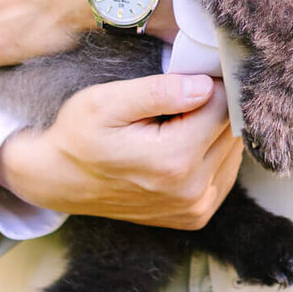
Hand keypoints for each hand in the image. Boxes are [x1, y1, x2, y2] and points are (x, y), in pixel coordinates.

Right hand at [0, 74, 242, 228]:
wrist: (60, 180)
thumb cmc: (79, 135)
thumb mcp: (106, 102)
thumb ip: (158, 92)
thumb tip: (205, 84)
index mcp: (174, 160)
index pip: (224, 106)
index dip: (209, 82)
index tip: (187, 76)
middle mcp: (192, 190)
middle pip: (231, 128)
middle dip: (212, 106)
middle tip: (177, 97)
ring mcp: (196, 208)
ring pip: (233, 149)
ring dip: (213, 129)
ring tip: (175, 121)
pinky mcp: (196, 215)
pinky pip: (225, 170)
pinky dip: (212, 151)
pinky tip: (182, 142)